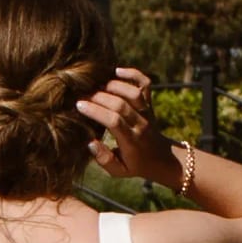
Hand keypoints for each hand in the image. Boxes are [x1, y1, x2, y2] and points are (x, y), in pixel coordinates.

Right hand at [77, 67, 180, 186]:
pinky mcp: (150, 103)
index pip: (114, 121)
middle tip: (81, 95)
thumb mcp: (119, 171)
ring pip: (133, 92)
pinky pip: (145, 84)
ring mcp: (147, 111)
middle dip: (98, 97)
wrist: (162, 158)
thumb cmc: (135, 164)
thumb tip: (91, 142)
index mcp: (132, 141)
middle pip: (120, 104)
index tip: (79, 106)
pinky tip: (116, 71)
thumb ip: (104, 159)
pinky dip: (132, 74)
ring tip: (95, 87)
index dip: (95, 111)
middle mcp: (141, 123)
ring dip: (112, 85)